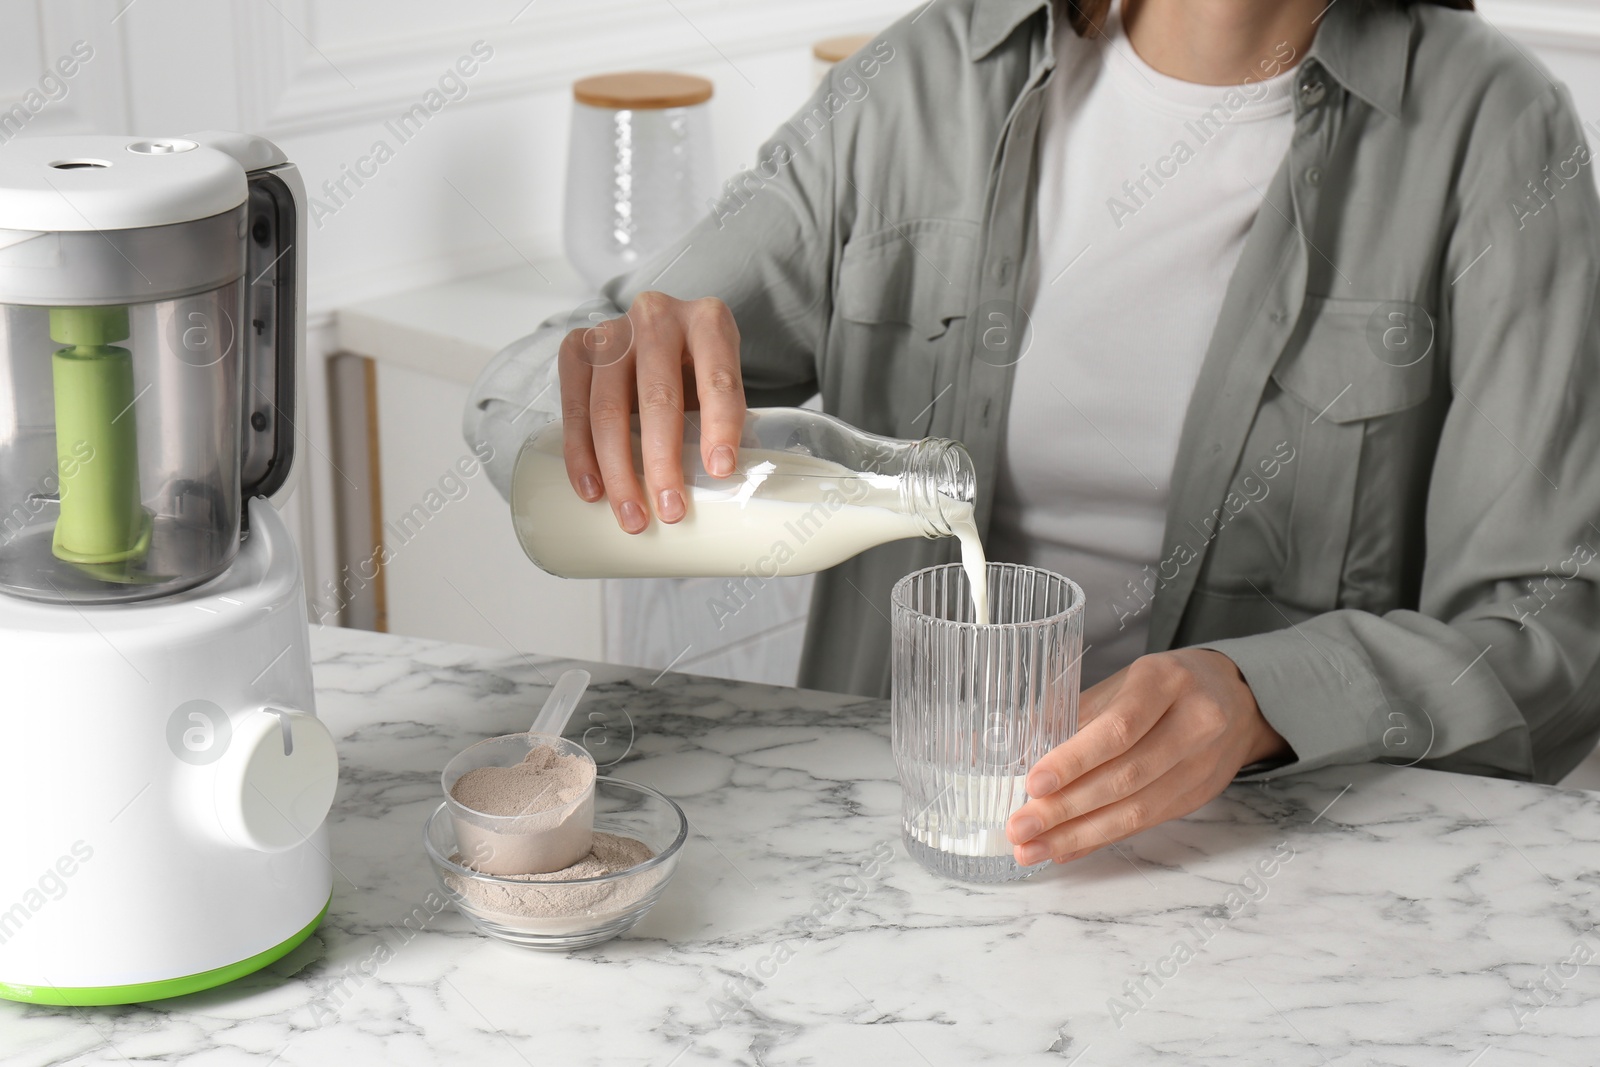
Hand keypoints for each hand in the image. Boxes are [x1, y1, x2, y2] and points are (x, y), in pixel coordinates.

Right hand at [558, 291, 744, 533]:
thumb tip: (720, 486)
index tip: (719, 471)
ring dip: (617, 471)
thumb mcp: (717, 379)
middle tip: (671, 510)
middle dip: (662, 461)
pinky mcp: (577, 348)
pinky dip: (580, 455)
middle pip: (657, 396)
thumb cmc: (693, 366)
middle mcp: (657, 317)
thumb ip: (720, 418)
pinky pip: (573, 408)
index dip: (721, 425)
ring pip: (607, 408)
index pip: (717, 376)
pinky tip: (592, 490)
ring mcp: (612, 331)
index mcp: (708, 321)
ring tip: (632, 516)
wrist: (655, 333)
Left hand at [1006, 648, 1289, 865]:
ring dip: (1078, 835)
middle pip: (1126, 777)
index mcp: (1166, 682)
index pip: (1119, 729)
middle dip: (1066, 809)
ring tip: (1032, 849)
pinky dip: (1100, 839)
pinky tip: (1065, 848)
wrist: (1235, 698)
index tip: (1034, 784)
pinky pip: (1144, 824)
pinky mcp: (1198, 796)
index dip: (1075, 760)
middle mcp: (1194, 723)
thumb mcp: (1124, 681)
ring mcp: (1201, 765)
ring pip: (1137, 811)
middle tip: (1019, 828)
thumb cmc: (1163, 686)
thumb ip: (1076, 713)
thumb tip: (1016, 749)